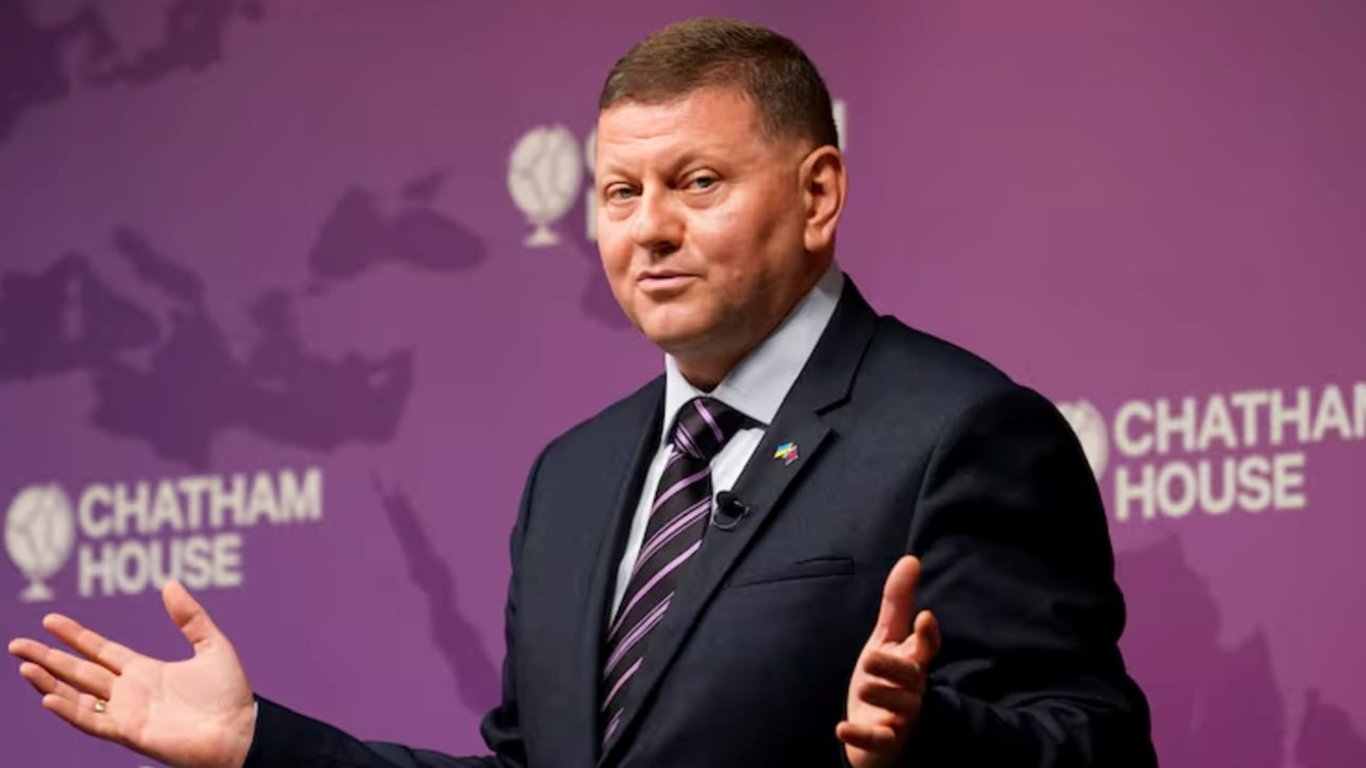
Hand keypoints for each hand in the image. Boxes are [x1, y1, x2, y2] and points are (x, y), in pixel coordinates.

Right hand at [8, 580, 256, 767]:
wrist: (240, 730)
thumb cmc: (229, 694)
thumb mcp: (212, 645)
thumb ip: (190, 617)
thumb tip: (170, 583)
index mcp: (145, 670)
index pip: (100, 650)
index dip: (75, 636)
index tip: (50, 620)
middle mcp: (129, 691)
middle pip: (79, 671)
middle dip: (48, 657)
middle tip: (16, 643)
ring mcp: (126, 712)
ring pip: (77, 696)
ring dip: (49, 682)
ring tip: (24, 666)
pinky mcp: (129, 731)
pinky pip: (91, 722)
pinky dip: (69, 711)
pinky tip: (48, 698)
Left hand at [837, 555, 941, 767]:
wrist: (875, 731)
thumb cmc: (884, 677)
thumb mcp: (886, 638)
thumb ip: (898, 602)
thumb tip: (911, 559)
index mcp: (912, 662)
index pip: (927, 648)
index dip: (928, 635)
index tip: (924, 617)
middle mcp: (911, 689)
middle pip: (911, 677)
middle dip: (894, 666)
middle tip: (871, 657)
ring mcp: (899, 717)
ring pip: (899, 706)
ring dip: (880, 695)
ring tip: (863, 685)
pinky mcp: (884, 741)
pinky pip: (878, 739)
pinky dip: (861, 735)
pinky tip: (841, 728)